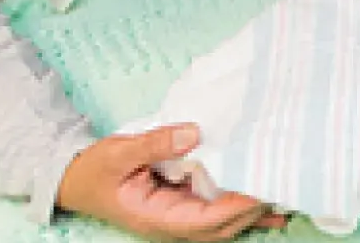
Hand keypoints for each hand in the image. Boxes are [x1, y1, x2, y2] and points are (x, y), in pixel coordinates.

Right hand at [57, 125, 287, 239]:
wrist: (75, 180)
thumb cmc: (94, 170)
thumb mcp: (119, 152)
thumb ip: (155, 144)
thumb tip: (193, 133)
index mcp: (155, 218)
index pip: (203, 220)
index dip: (233, 209)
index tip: (260, 191)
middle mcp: (171, 224)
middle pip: (220, 226)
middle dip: (251, 211)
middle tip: (283, 185)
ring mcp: (177, 217)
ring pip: (221, 222)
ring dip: (250, 210)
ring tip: (284, 193)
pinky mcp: (181, 205)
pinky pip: (215, 209)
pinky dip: (239, 205)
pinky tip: (266, 199)